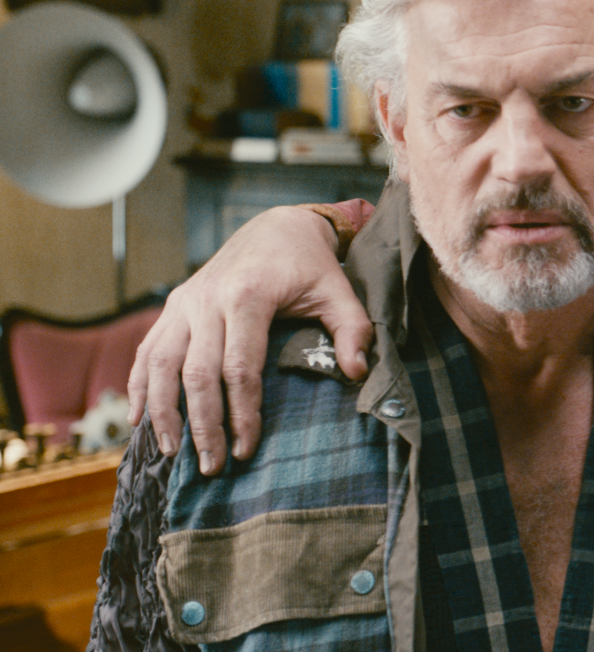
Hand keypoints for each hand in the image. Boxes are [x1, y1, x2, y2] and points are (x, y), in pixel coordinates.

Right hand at [127, 205, 370, 473]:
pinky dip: (139, 386)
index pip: (239, 367)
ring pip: (161, 364)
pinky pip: (147, 350)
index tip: (246, 447)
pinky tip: (139, 419)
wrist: (276, 226)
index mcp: (249, 296)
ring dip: (163, 412)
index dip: (241, 412)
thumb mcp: (340, 292)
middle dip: (202, 424)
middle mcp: (207, 300)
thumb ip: (354, 330)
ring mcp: (184, 302)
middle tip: (212, 466)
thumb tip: (356, 373)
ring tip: (173, 453)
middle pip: (196, 373)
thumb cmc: (310, 265)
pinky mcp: (172, 306)